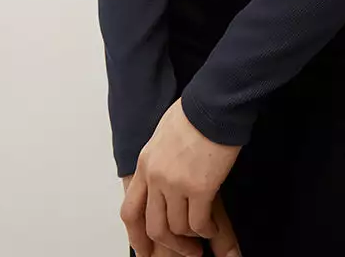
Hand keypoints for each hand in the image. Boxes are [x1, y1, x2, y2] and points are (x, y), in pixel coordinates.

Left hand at [120, 99, 243, 256]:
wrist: (214, 102)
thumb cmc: (195, 110)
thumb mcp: (164, 133)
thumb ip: (160, 157)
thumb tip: (166, 171)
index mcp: (145, 163)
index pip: (130, 210)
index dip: (137, 236)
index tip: (146, 249)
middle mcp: (156, 177)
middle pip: (154, 226)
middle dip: (170, 243)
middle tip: (185, 250)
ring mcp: (176, 183)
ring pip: (177, 228)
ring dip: (191, 237)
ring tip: (203, 235)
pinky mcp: (200, 187)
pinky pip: (198, 223)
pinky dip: (206, 230)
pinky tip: (212, 227)